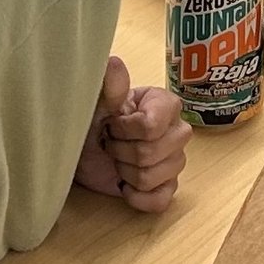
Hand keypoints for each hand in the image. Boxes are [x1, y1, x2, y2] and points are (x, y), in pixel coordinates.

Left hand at [75, 56, 192, 213]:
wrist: (85, 151)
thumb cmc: (95, 122)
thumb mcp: (97, 103)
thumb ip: (110, 87)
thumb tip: (114, 63)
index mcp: (166, 105)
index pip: (152, 126)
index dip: (126, 130)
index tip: (112, 125)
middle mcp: (177, 131)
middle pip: (152, 154)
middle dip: (122, 153)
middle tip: (111, 145)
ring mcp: (175, 161)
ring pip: (153, 178)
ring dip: (126, 174)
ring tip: (118, 162)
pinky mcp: (167, 187)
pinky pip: (160, 200)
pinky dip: (137, 197)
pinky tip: (125, 186)